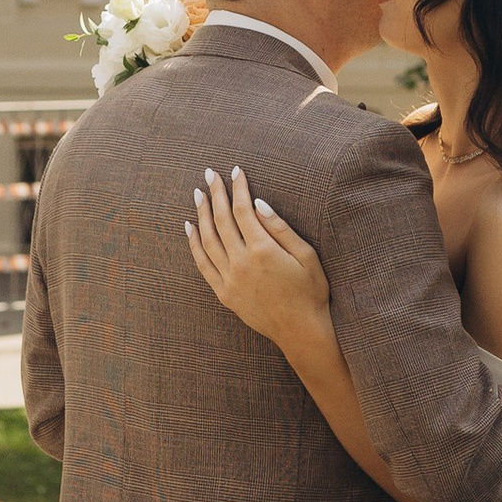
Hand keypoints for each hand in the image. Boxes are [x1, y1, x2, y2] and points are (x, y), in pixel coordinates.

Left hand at [185, 164, 331, 354]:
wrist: (301, 331)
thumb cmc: (311, 291)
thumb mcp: (306, 255)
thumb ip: (280, 228)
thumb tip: (257, 204)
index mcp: (262, 251)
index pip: (243, 210)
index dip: (238, 188)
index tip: (236, 171)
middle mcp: (241, 263)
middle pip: (221, 220)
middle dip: (215, 194)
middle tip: (209, 173)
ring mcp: (229, 279)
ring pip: (207, 240)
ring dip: (201, 214)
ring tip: (198, 194)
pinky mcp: (224, 293)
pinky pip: (202, 263)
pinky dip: (194, 244)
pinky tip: (190, 227)